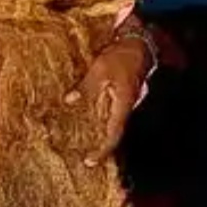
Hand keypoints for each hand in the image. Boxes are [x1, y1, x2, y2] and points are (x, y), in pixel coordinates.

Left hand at [65, 38, 150, 166]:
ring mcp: (123, 102)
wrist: (138, 44)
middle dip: (98, 147)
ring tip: (80, 142)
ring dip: (97, 133)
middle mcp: (124, 107)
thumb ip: (86, 86)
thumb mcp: (100, 69)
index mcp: (122, 105)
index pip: (113, 135)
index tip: (90, 162)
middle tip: (82, 158)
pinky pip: (108, 112)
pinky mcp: (119, 94)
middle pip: (112, 134)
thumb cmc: (121, 56)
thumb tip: (69, 101)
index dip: (102, 151)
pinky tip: (85, 119)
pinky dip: (98, 119)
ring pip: (110, 124)